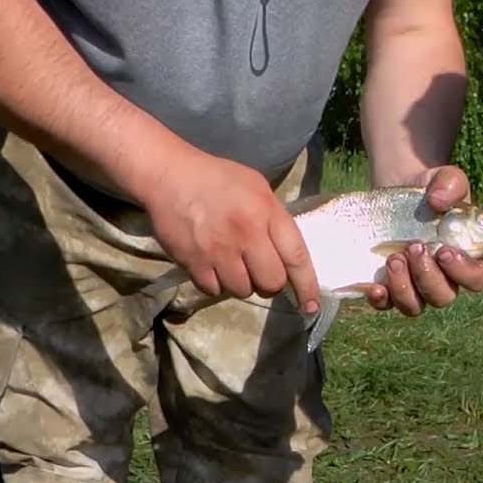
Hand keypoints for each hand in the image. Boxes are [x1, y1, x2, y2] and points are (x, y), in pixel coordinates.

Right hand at [140, 150, 322, 313]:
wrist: (170, 176)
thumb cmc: (220, 180)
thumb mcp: (258, 188)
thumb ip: (275, 220)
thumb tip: (288, 256)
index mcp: (267, 213)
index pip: (296, 257)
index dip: (307, 286)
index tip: (312, 306)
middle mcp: (246, 234)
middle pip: (271, 283)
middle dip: (269, 284)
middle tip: (260, 272)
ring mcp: (218, 250)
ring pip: (242, 290)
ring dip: (241, 284)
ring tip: (233, 265)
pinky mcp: (192, 261)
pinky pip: (213, 290)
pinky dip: (216, 284)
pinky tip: (212, 266)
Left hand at [364, 165, 482, 316]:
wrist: (401, 188)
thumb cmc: (433, 189)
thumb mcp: (447, 179)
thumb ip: (451, 185)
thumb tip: (437, 201)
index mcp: (466, 257)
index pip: (477, 277)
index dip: (464, 272)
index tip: (445, 250)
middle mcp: (443, 277)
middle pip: (443, 296)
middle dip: (428, 276)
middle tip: (415, 246)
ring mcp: (415, 285)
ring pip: (415, 306)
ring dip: (404, 287)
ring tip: (394, 258)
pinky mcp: (388, 284)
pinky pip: (386, 304)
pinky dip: (381, 299)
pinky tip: (375, 286)